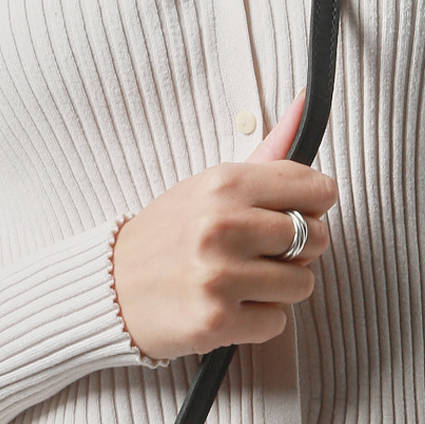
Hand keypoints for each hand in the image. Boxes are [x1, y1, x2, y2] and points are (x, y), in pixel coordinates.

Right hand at [111, 88, 338, 362]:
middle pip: (317, 238)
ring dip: (280, 288)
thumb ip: (266, 152)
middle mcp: (223, 226)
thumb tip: (305, 102)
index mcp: (224, 184)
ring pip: (303, 283)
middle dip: (300, 250)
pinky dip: (259, 320)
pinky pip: (277, 322)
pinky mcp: (217, 321)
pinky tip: (230, 308)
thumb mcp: (208, 186)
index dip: (315, 206)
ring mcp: (220, 276)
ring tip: (244, 282)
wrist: (107, 288)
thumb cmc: (167, 235)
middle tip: (264, 254)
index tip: (298, 214)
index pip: (315, 188)